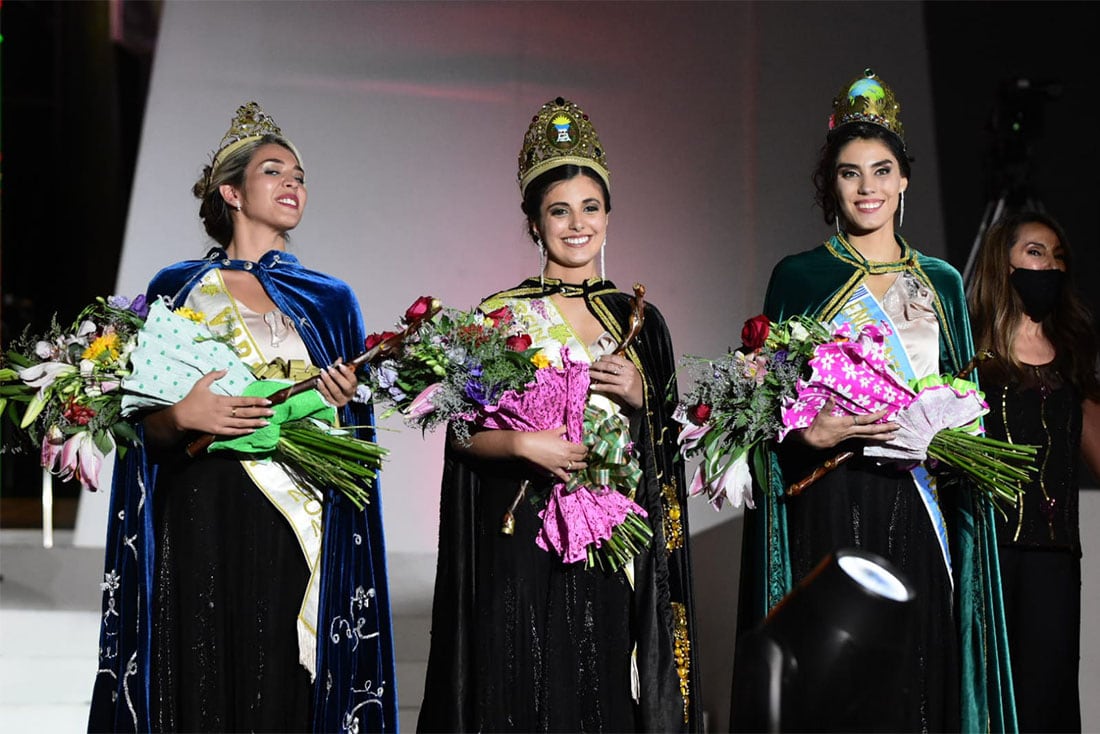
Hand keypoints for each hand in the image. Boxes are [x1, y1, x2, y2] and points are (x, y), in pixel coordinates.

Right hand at [148, 370, 272, 444]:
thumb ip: (213, 375)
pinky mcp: (217, 430)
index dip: (256, 401)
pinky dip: (243, 431)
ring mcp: (220, 422)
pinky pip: (232, 432)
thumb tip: (225, 369)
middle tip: (273, 412)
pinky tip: (252, 430)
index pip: (243, 400)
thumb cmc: (191, 399)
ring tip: (267, 422)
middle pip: (246, 412)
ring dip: (255, 423)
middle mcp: (223, 412)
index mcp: (221, 400)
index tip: (268, 401)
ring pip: (241, 423)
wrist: (180, 416)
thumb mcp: (201, 384)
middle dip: (261, 412)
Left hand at [315, 359, 357, 408]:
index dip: (347, 372)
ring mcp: (342, 400)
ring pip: (335, 391)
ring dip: (328, 381)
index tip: (340, 365)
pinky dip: (322, 387)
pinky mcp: (333, 403)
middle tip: (330, 368)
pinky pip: (327, 395)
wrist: (337, 396)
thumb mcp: (342, 375)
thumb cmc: (340, 383)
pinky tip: (319, 381)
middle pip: (346, 386)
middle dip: (337, 377)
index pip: (353, 379)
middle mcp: (350, 394)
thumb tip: (340, 359)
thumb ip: (340, 367)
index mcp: (354, 386)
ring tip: (323, 373)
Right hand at [514, 425, 588, 481]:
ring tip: (585, 466)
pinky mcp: (554, 470)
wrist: (528, 446)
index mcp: (568, 446)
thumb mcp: (553, 431)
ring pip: (575, 466)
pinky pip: (563, 476)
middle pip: (580, 457)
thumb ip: (563, 429)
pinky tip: (570, 479)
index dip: (586, 449)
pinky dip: (567, 478)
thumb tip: (568, 426)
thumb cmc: (540, 437)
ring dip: (581, 466)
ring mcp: (561, 464)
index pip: (581, 449)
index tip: (587, 449)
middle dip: (584, 457)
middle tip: (586, 456)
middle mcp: (566, 456)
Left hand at [589, 355, 643, 409]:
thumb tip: (605, 364)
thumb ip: (622, 368)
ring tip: (589, 373)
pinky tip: (593, 386)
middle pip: (609, 366)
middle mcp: (628, 372)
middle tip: (590, 365)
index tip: (597, 358)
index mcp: (630, 365)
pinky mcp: (623, 390)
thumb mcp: (631, 373)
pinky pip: (608, 387)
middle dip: (597, 365)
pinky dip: (599, 386)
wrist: (645, 398)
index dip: (604, 357)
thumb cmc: (636, 385)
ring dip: (596, 374)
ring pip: (607, 376)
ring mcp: (626, 381)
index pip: (614, 358)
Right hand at [795, 398, 897, 449]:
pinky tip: (880, 440)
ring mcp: (851, 437)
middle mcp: (851, 431)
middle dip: (885, 428)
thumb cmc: (817, 427)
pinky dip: (874, 440)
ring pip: (870, 437)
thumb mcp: (822, 416)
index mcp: (846, 424)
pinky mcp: (849, 440)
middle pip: (871, 430)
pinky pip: (865, 440)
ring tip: (893, 436)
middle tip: (897, 426)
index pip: (864, 420)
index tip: (885, 412)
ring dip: (882, 436)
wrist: (813, 441)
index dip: (875, 416)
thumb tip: (832, 397)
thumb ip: (828, 406)